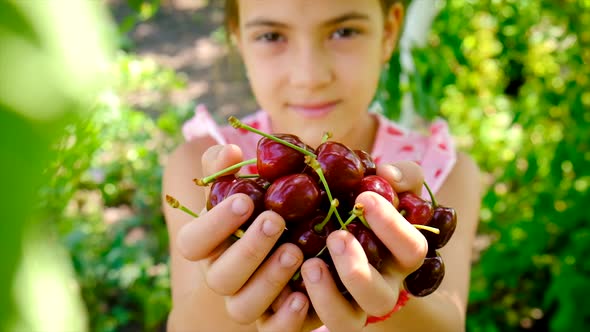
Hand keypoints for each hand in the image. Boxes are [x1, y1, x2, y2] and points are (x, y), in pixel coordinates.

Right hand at [175, 144, 309, 330]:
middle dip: (247, 249)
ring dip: (268, 281)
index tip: (246, 198)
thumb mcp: (243, 184)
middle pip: (220, 276)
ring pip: (243, 306)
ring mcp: (246, 301)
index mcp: (209, 246)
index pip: (193, 242)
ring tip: (296, 252)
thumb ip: (227, 168)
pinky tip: (304, 297)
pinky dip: (284, 320)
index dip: (215, 223)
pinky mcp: (273, 319)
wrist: (283, 242)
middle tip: (275, 221)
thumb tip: (227, 152)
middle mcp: (222, 277)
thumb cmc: (258, 207)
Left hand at [298, 161, 427, 331]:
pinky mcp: (317, 314)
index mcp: (399, 257)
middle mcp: (380, 288)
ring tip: (309, 264)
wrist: (331, 231)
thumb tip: (387, 174)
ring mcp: (349, 307)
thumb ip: (398, 175)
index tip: (365, 197)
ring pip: (347, 322)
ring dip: (328, 296)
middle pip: (381, 298)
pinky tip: (285, 284)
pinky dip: (295, 311)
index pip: (411, 249)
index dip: (392, 227)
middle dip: (358, 269)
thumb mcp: (385, 186)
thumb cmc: (364, 206)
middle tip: (336, 237)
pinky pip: (307, 326)